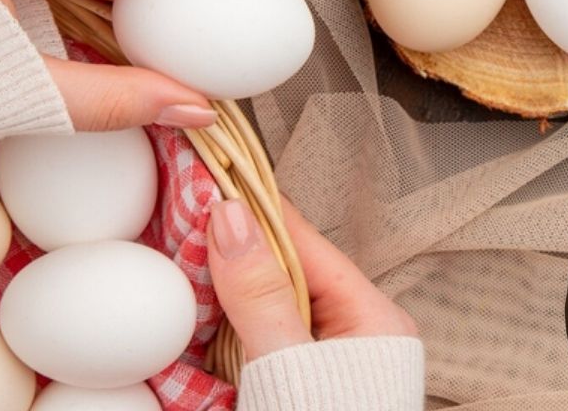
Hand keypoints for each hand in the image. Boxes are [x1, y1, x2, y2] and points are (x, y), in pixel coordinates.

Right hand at [207, 197, 416, 360]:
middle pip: (291, 273)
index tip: (219, 189)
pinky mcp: (309, 376)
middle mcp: (361, 330)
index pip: (308, 245)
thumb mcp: (285, 359)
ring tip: (195, 261)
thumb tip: (233, 220)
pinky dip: (239, 323)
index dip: (260, 216)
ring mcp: (335, 354)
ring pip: (278, 302)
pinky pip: (270, 334)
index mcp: (374, 317)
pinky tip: (210, 314)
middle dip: (242, 253)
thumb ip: (259, 295)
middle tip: (193, 226)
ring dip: (235, 289)